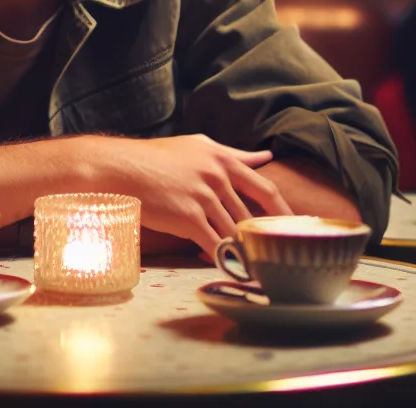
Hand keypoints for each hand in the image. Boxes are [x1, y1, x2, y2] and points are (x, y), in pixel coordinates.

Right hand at [82, 134, 293, 256]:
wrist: (119, 169)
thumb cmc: (155, 158)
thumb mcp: (197, 147)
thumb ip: (233, 154)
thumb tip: (265, 156)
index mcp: (222, 158)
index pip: (265, 187)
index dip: (283, 211)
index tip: (297, 227)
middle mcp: (217, 175)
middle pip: (254, 213)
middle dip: (269, 235)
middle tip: (284, 253)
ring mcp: (203, 196)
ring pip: (235, 231)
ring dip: (246, 250)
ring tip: (257, 266)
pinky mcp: (188, 217)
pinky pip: (214, 243)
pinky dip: (222, 258)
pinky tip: (227, 268)